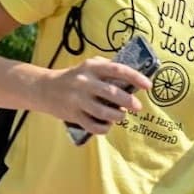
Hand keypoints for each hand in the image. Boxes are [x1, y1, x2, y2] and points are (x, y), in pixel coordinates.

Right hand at [38, 57, 152, 135]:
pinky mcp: (73, 115)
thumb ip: (108, 68)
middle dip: (129, 102)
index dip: (135, 77)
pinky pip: (93, 126)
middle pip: (112, 93)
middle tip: (137, 106)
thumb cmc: (75, 77)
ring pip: (104, 112)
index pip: (118, 70)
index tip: (148, 86)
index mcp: (92, 68)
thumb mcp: (89, 65)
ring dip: (118, 116)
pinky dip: (104, 128)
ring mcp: (78, 99)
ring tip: (121, 115)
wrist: (45, 89)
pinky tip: (108, 124)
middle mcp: (85, 82)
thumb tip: (134, 77)